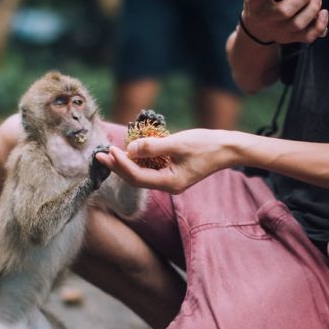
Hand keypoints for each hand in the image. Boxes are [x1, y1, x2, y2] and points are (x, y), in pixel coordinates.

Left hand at [93, 129, 233, 193]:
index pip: (137, 176)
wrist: (228, 148)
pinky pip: (150, 169)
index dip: (121, 164)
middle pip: (135, 179)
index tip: (110, 150)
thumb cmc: (207, 145)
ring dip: (125, 164)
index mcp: (170, 183)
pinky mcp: (172, 172)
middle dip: (117, 167)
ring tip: (109, 152)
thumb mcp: (178, 143)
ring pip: (141, 174)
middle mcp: (168, 185)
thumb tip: (129, 148)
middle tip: (100, 154)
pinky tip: (129, 151)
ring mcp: (170, 180)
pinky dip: (138, 160)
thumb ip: (153, 147)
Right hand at [234, 0, 328, 44]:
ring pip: (298, 23)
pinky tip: (323, 12)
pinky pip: (308, 37)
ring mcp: (279, 30)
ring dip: (312, 9)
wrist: (255, 28)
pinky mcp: (290, 38)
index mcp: (254, 0)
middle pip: (285, 11)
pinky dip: (319, 26)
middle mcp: (266, 17)